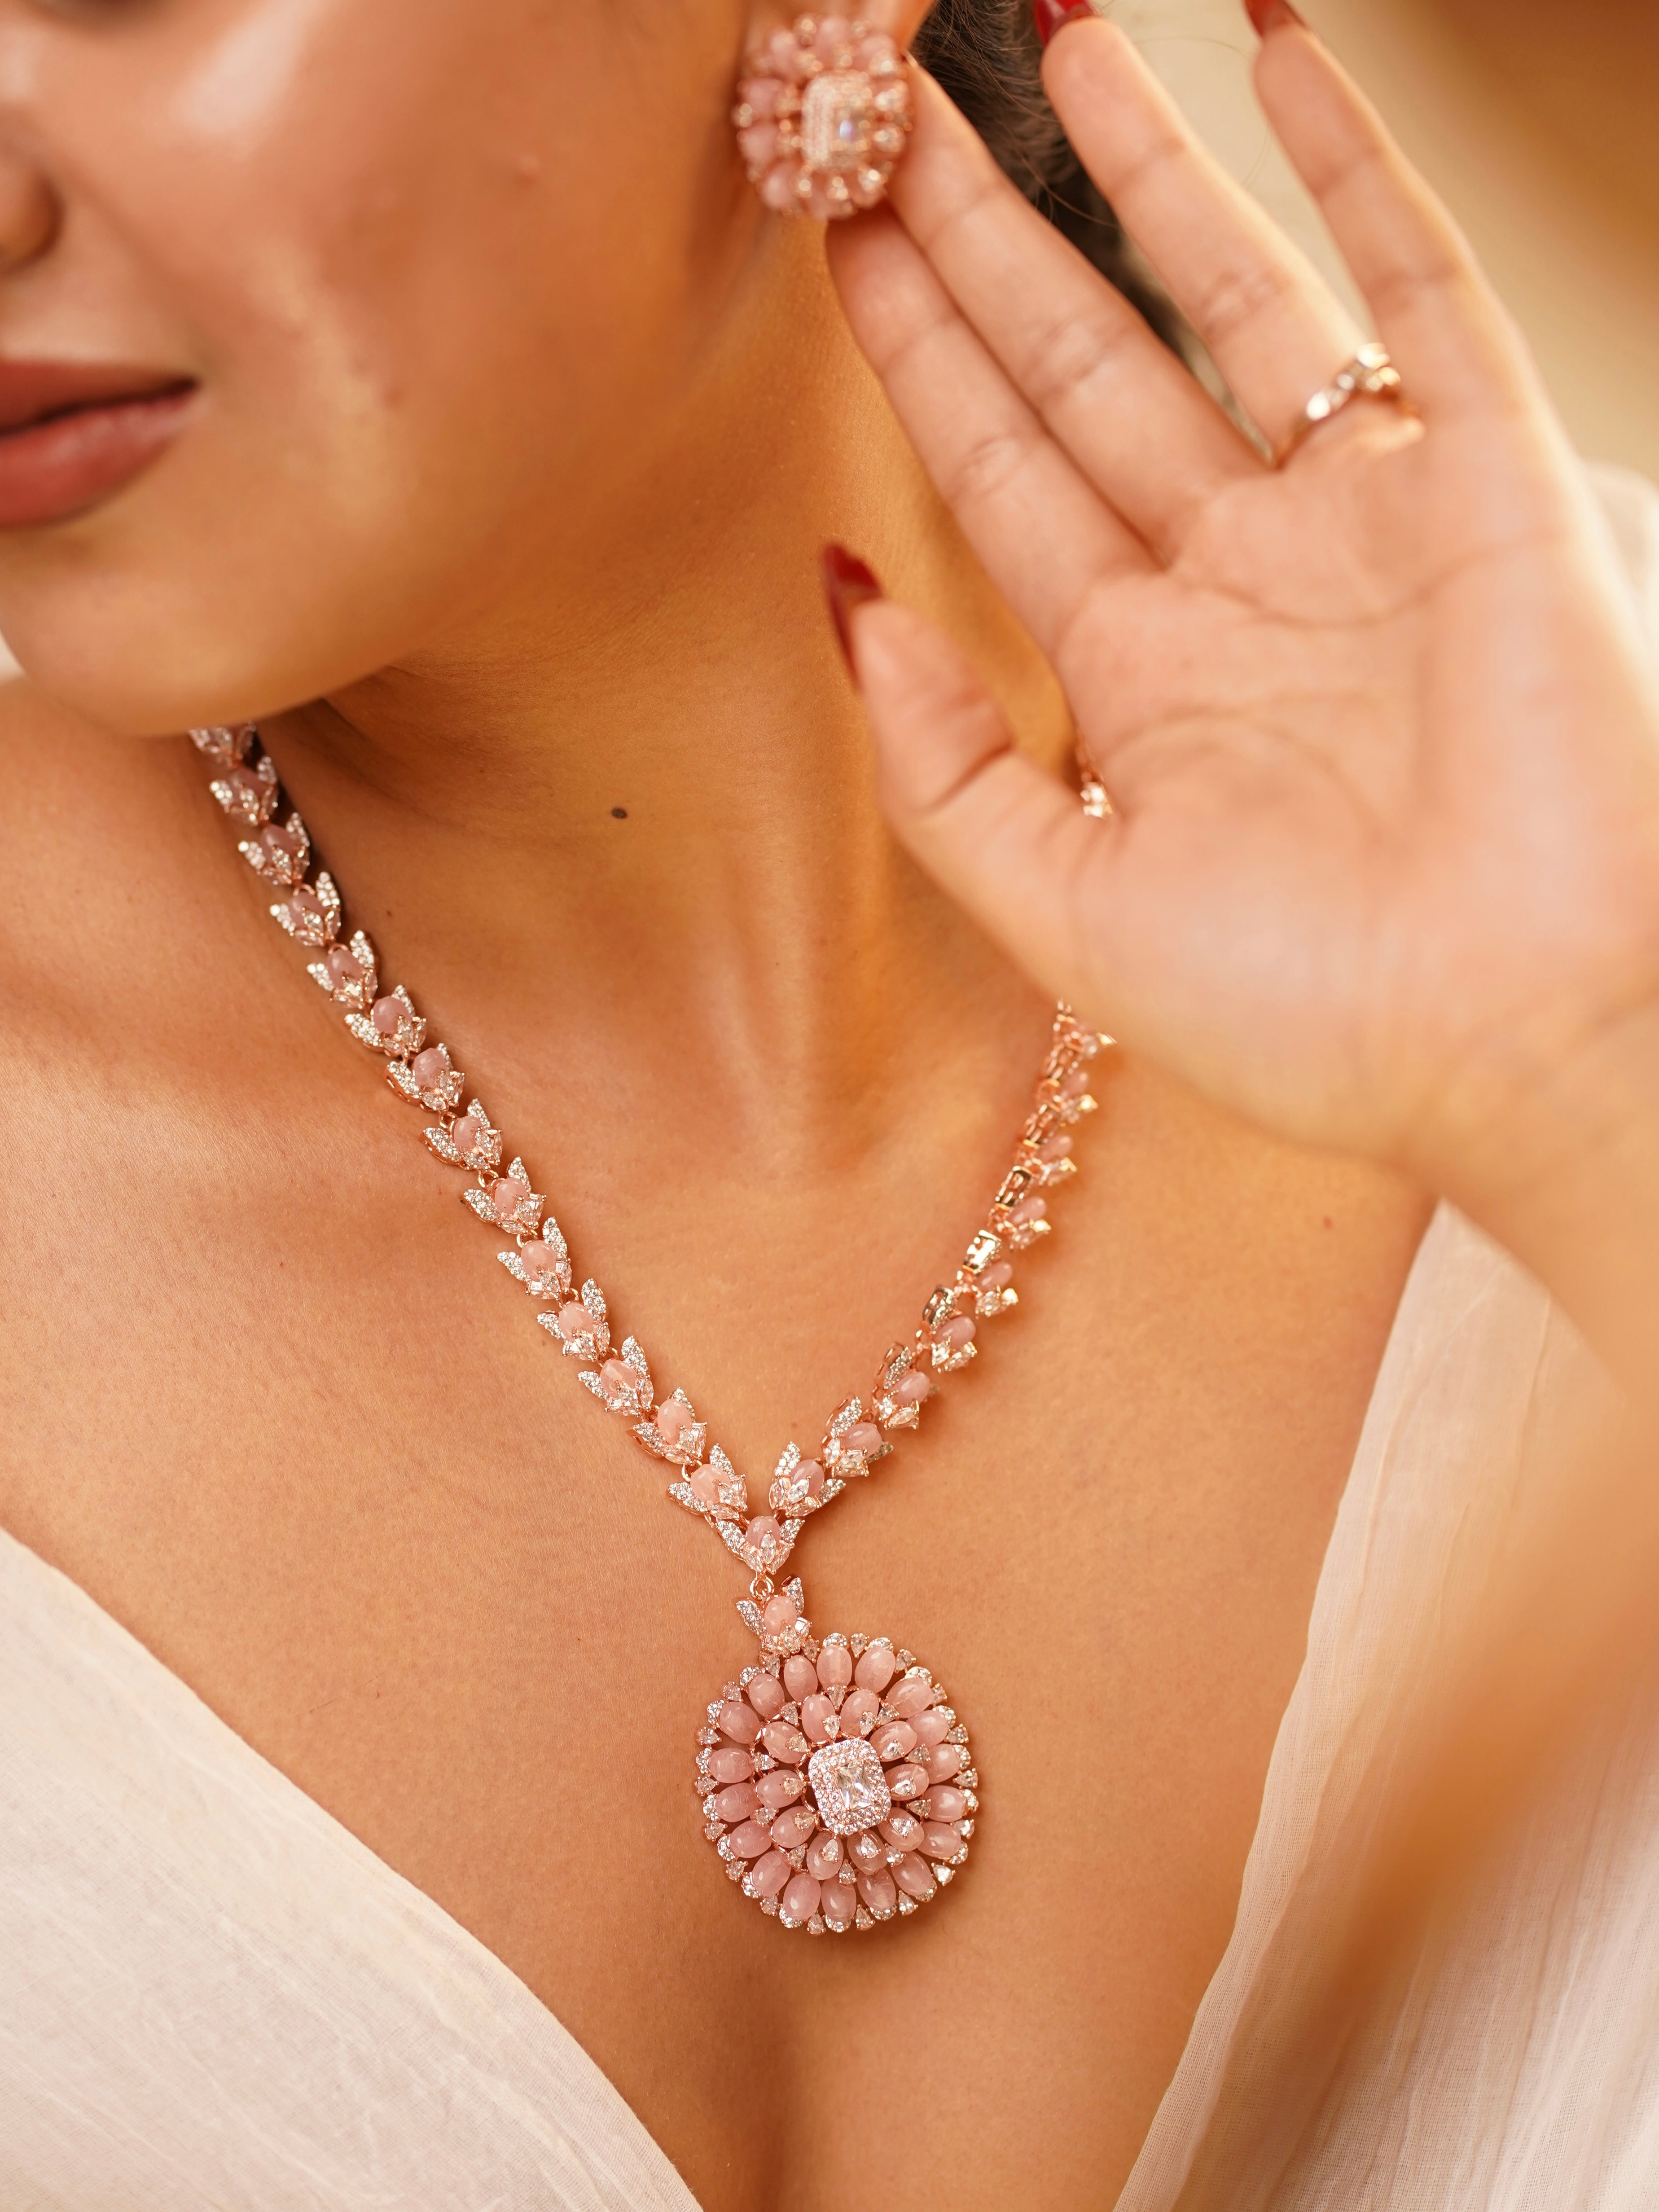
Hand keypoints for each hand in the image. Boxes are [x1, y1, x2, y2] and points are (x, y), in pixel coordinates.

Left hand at [826, 14, 1658, 1231]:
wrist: (1518, 1049)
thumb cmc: (1306, 1017)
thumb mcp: (1069, 910)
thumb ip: (942, 766)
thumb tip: (843, 598)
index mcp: (1143, 677)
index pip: (1000, 470)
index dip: (918, 351)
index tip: (838, 232)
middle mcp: (1243, 578)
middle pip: (1087, 360)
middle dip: (989, 233)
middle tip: (892, 103)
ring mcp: (1361, 517)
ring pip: (1229, 292)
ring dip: (1140, 162)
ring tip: (1046, 29)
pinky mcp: (1486, 478)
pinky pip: (1414, 283)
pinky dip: (1352, 162)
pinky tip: (1272, 46)